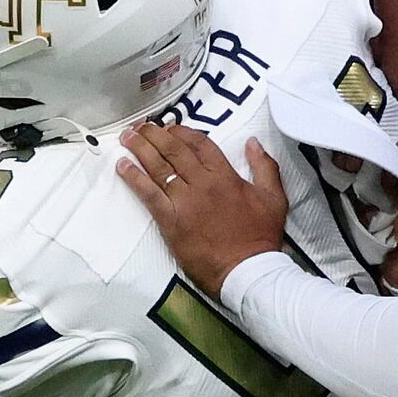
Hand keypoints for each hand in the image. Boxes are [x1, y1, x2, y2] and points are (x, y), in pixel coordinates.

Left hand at [115, 124, 292, 292]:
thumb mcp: (275, 198)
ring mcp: (185, 200)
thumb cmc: (260, 237)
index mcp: (225, 176)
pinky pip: (148, 193)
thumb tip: (253, 143)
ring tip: (127, 137)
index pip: (200, 144)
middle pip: (174, 150)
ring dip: (140, 149)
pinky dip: (134, 177)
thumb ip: (265, 167)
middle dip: (155, 135)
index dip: (182, 132)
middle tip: (142, 126)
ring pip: (158, 167)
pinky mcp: (171, 220)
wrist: (246, 270)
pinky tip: (122, 165)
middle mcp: (203, 183)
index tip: (170, 127)